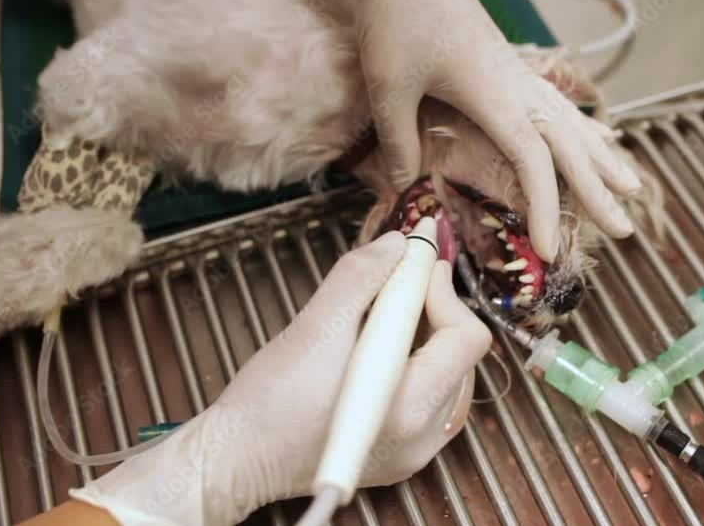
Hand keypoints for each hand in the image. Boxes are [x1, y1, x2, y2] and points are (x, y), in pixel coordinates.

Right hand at [69, 232, 491, 525]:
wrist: (237, 459)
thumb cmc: (268, 402)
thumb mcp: (314, 326)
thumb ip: (361, 277)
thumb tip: (397, 245)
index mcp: (407, 406)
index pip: (465, 337)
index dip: (444, 289)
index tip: (419, 259)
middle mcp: (422, 436)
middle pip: (460, 354)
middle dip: (433, 307)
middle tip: (398, 279)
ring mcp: (414, 450)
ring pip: (447, 373)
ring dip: (423, 334)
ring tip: (381, 313)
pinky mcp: (401, 454)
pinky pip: (429, 397)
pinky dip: (413, 363)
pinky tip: (377, 349)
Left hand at [353, 0, 640, 261]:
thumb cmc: (394, 18)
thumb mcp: (388, 86)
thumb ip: (399, 142)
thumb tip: (405, 188)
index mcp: (495, 94)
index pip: (535, 160)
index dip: (548, 207)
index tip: (550, 249)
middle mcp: (517, 86)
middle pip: (570, 145)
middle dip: (598, 191)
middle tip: (625, 230)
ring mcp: (517, 74)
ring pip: (572, 121)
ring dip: (601, 158)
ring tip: (632, 186)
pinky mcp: (509, 65)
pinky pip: (558, 104)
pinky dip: (582, 127)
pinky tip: (597, 136)